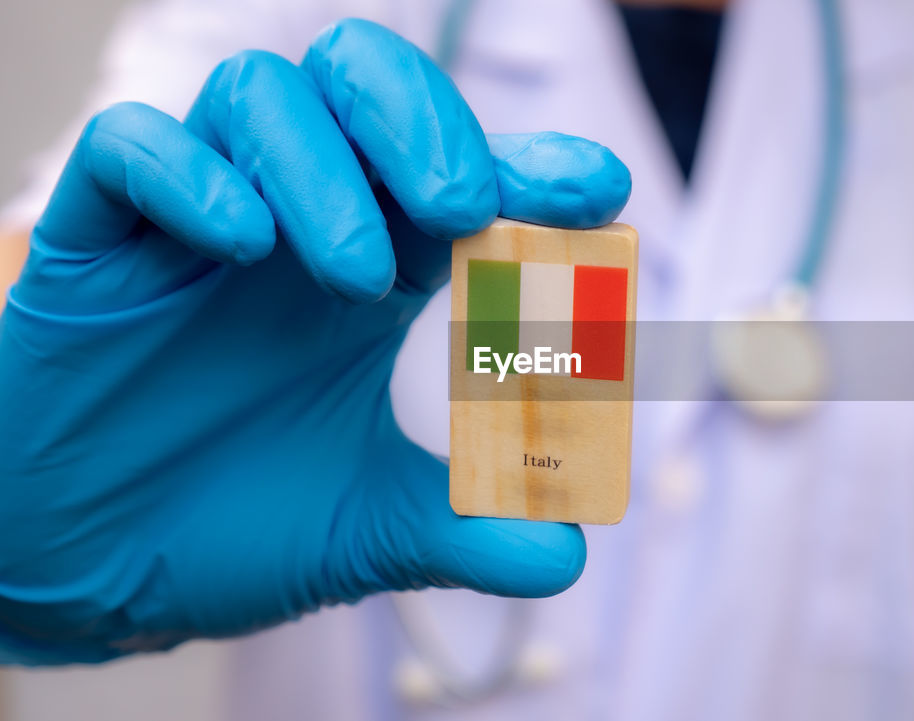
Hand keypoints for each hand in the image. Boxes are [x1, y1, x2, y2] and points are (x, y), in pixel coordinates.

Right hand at [0, 18, 629, 664]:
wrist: (88, 570)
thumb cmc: (228, 524)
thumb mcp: (363, 530)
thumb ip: (463, 529)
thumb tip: (568, 550)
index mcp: (375, 271)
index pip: (458, 181)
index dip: (530, 170)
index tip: (596, 191)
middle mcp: (293, 226)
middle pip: (362, 90)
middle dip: (425, 125)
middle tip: (466, 208)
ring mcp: (193, 226)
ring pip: (259, 99)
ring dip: (325, 167)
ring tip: (359, 276)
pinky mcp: (93, 244)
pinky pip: (130, 153)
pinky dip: (190, 176)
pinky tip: (241, 244)